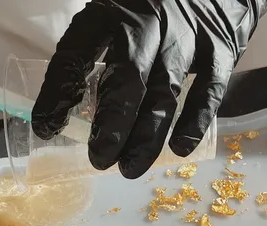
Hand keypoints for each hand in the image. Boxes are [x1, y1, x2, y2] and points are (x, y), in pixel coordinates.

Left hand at [32, 0, 266, 178]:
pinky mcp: (220, 48)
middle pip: (127, 78)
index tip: (46, 126)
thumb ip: (93, 51)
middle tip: (99, 160)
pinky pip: (208, 90)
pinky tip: (179, 149)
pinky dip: (194, 122)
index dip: (58, 91)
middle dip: (112, 125)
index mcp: (110, 11)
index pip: (76, 52)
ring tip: (130, 168)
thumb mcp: (116, 14)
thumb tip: (61, 107)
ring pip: (165, 92)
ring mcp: (186, 36)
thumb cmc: (152, 9)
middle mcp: (148, 22)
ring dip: (147, 136)